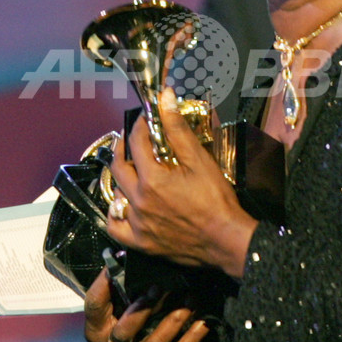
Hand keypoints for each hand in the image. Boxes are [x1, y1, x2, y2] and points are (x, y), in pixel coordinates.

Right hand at [84, 268, 210, 341]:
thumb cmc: (132, 330)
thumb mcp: (119, 312)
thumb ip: (121, 290)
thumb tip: (127, 255)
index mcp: (98, 332)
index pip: (93, 306)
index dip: (104, 283)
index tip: (120, 262)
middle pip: (123, 332)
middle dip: (143, 308)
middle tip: (160, 286)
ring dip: (173, 320)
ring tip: (190, 299)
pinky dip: (191, 338)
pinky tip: (203, 321)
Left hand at [108, 88, 257, 278]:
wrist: (226, 240)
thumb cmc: (216, 201)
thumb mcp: (199, 160)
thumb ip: (178, 129)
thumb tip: (165, 99)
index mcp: (151, 178)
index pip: (136, 142)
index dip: (139, 125)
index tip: (145, 118)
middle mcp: (138, 200)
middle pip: (119, 166)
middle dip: (124, 147)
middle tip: (132, 139)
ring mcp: (137, 223)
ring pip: (116, 194)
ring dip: (121, 178)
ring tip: (132, 169)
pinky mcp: (141, 242)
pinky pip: (116, 226)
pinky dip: (115, 214)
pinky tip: (122, 204)